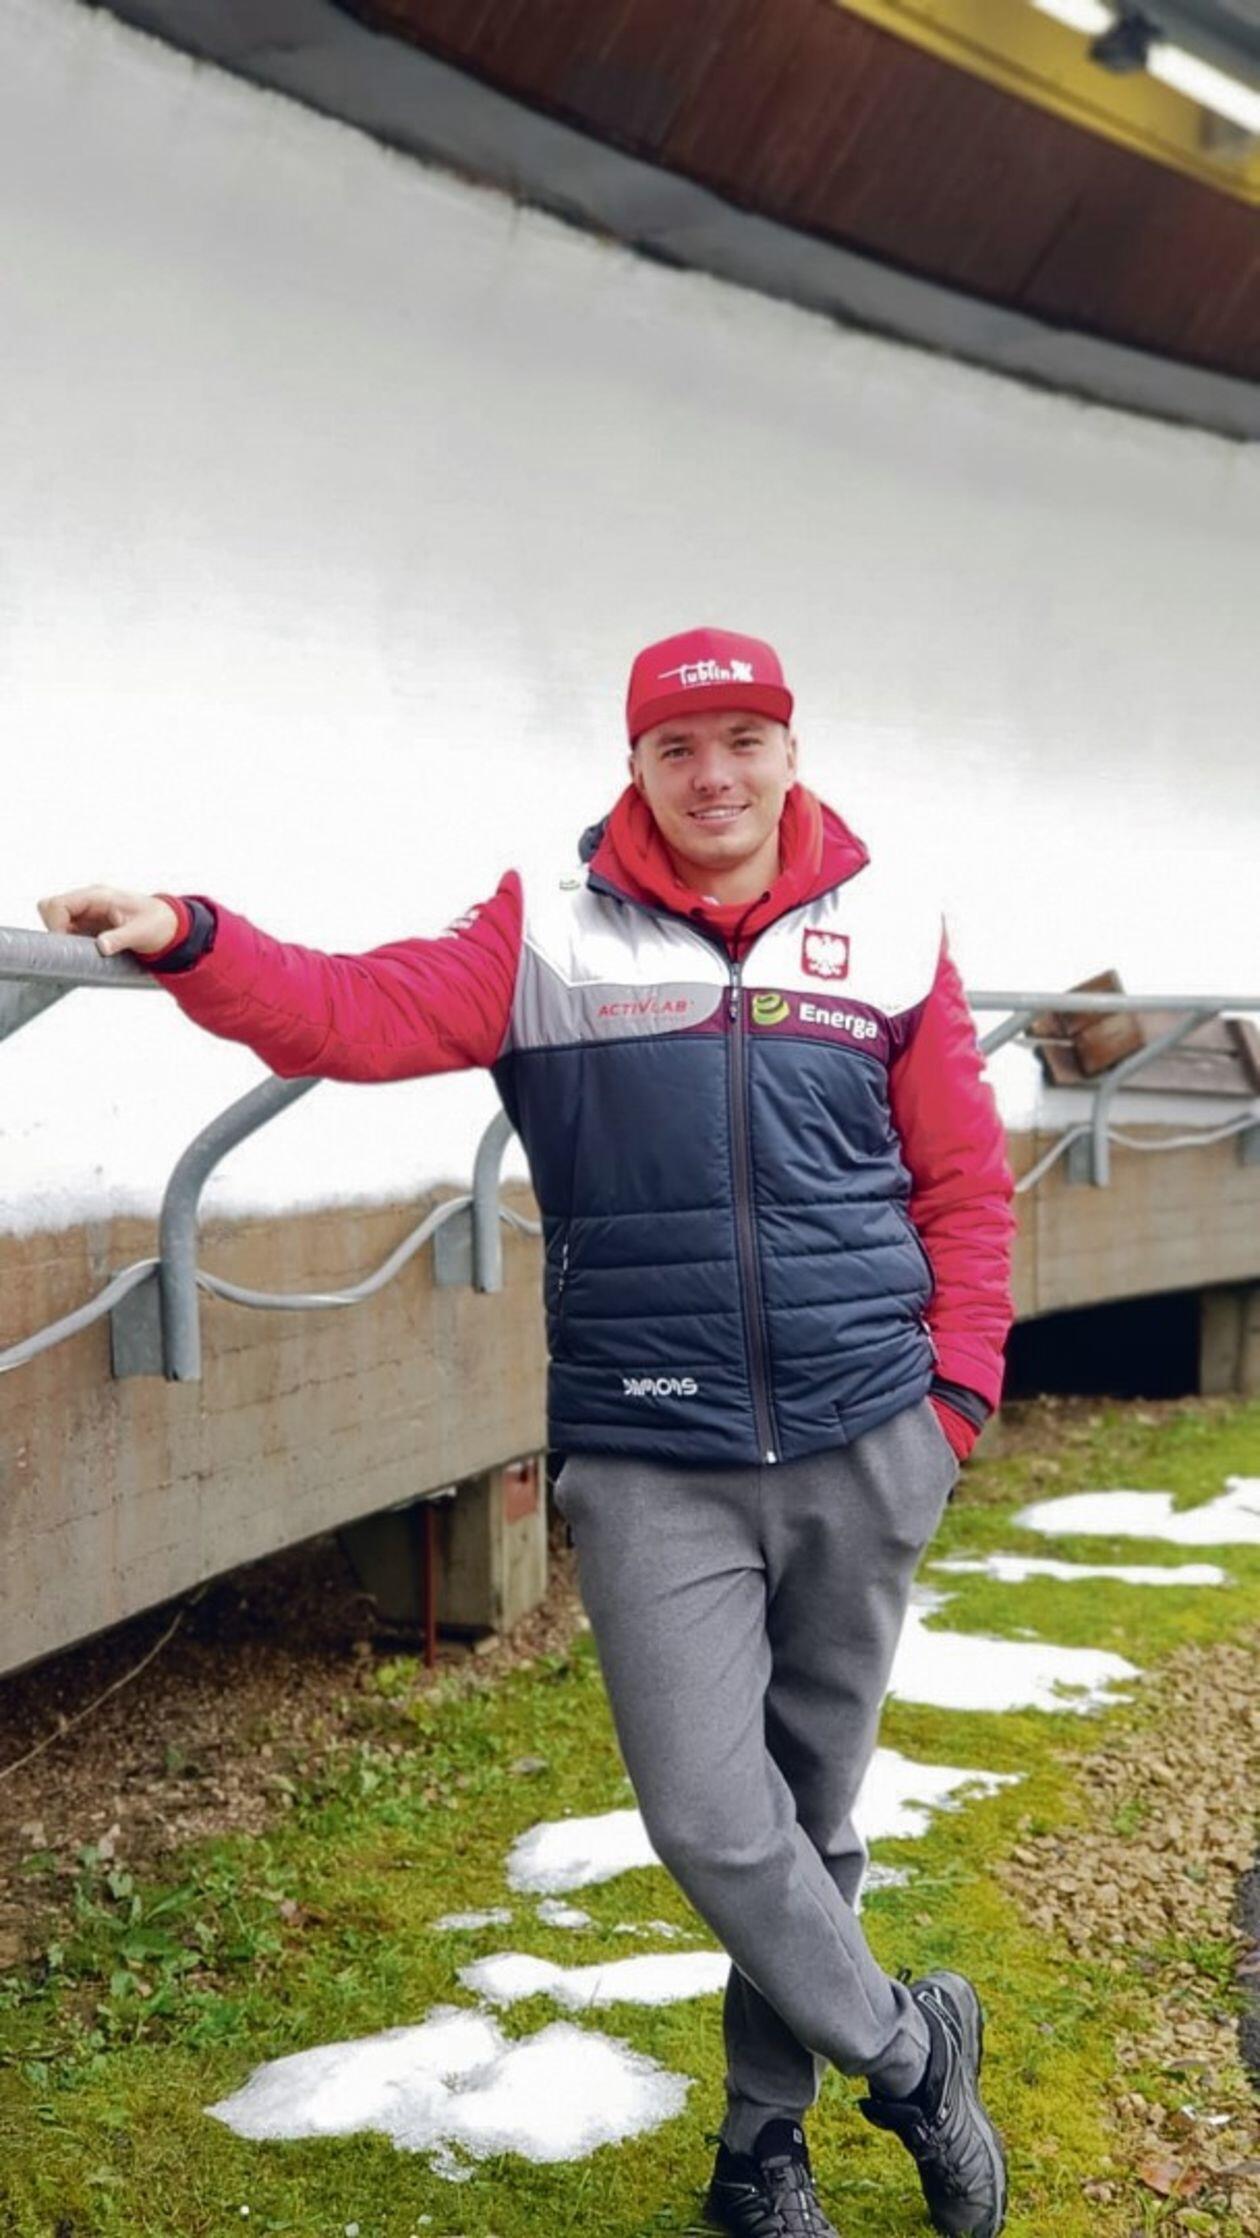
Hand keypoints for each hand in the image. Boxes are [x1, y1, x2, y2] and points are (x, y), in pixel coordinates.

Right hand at [37, 885, 179, 958]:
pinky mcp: (88, 926)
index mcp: (98, 897)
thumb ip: (120, 939)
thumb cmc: (157, 923)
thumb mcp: (141, 933)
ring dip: (63, 939)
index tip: (66, 945)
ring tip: (84, 952)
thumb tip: (101, 946)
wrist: (168, 925)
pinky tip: (86, 953)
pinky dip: (70, 944)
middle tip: (73, 948)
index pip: (57, 904)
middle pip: (50, 910)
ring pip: (56, 922)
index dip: (54, 925)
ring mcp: (86, 913)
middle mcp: (88, 902)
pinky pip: (67, 932)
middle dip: (55, 930)